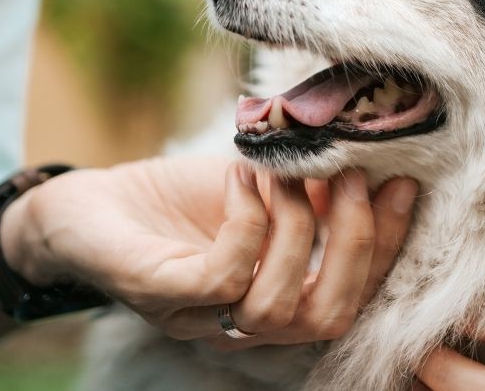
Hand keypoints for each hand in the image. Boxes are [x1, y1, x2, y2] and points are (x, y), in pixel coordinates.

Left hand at [0, 156, 416, 343]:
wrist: (81, 206)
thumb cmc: (174, 202)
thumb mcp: (258, 189)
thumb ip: (311, 191)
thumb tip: (376, 160)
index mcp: (274, 300)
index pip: (351, 295)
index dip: (385, 245)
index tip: (404, 183)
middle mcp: (240, 324)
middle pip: (326, 319)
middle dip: (355, 246)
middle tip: (354, 177)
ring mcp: (196, 315)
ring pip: (274, 309)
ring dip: (296, 229)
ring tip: (287, 172)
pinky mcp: (156, 293)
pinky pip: (219, 279)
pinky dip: (245, 225)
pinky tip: (242, 179)